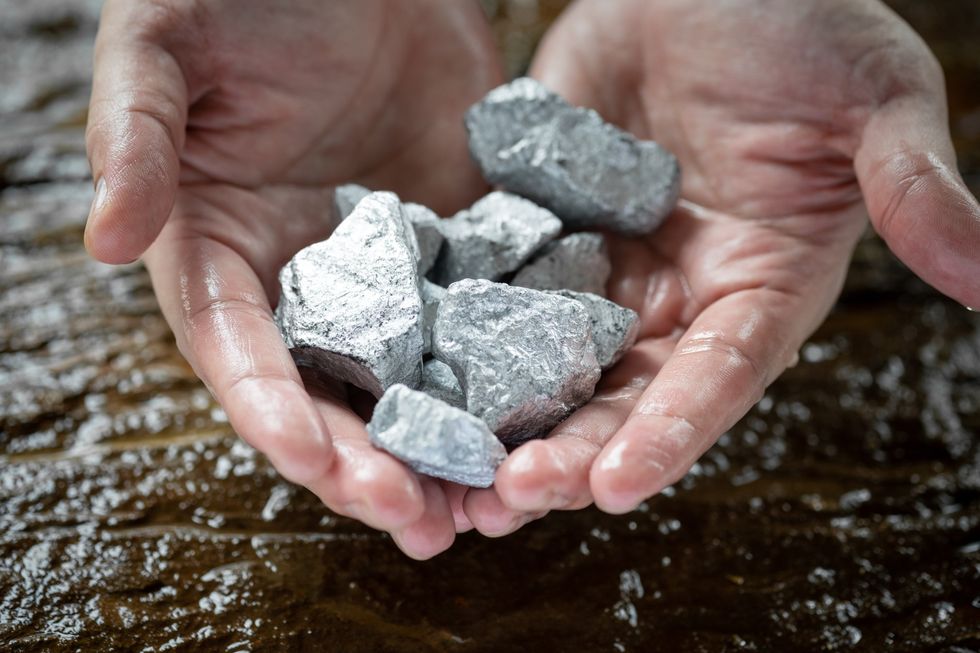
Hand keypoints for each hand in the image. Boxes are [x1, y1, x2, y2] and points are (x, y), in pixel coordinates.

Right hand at [85, 0, 502, 557]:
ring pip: (414, 378)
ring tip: (482, 510)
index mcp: (221, 251)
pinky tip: (541, 421)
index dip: (273, 410)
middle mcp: (305, 281)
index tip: (314, 461)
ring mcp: (389, 272)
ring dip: (442, 447)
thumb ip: (137, 140)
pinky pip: (485, 320)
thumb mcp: (165, 49)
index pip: (239, 350)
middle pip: (332, 392)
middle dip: (369, 460)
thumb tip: (102, 239)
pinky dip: (507, 378)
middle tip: (415, 520)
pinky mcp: (458, 246)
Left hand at [461, 0, 979, 533]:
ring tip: (449, 472)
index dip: (670, 434)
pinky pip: (493, 289)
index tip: (616, 488)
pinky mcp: (539, 229)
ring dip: (503, 419)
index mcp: (758, 284)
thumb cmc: (804, 22)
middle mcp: (676, 294)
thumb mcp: (873, 97)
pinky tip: (409, 375)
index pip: (716, 377)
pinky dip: (454, 335)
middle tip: (508, 498)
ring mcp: (601, 266)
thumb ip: (913, 187)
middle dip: (569, 448)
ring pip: (547, 362)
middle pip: (621, 392)